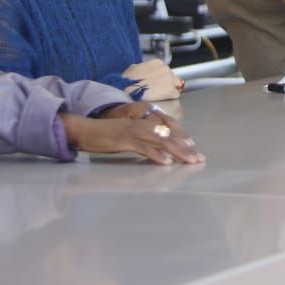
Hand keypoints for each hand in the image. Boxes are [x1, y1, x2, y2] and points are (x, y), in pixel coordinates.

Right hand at [62, 104, 204, 164]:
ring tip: (189, 160)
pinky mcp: (126, 140)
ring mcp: (135, 131)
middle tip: (199, 159)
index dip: (183, 139)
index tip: (194, 149)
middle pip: (169, 136)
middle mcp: (143, 124)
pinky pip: (145, 148)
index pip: (169, 130)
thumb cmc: (107, 135)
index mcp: (144, 122)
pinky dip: (157, 155)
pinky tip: (166, 162)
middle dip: (185, 148)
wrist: (85, 130)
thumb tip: (157, 149)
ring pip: (161, 141)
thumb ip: (143, 140)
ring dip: (177, 152)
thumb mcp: (129, 136)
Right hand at [123, 58, 183, 99]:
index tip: (156, 83)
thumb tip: (140, 71)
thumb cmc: (127, 81)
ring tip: (160, 97)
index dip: (161, 78)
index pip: (165, 71)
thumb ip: (141, 69)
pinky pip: (176, 95)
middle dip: (166, 84)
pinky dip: (171, 98)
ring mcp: (169, 79)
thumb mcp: (133, 69)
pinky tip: (163, 100)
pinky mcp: (171, 91)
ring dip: (170, 91)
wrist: (127, 91)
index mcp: (157, 63)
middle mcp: (165, 69)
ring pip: (176, 86)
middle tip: (157, 91)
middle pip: (172, 78)